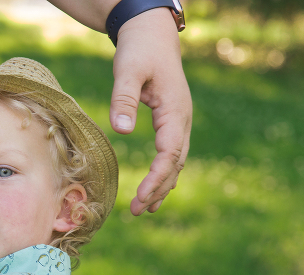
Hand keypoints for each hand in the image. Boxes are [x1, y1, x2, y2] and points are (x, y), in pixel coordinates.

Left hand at [110, 7, 191, 214]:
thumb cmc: (139, 51)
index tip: (140, 196)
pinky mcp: (171, 122)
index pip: (170, 153)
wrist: (152, 35)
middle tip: (137, 211)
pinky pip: (172, 154)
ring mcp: (180, 122)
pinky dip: (164, 174)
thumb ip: (123, 100)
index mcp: (175, 111)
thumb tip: (121, 131)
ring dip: (162, 186)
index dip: (156, 177)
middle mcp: (183, 120)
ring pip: (176, 162)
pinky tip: (155, 190)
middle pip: (175, 163)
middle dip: (157, 189)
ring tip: (146, 209)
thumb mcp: (127, 70)